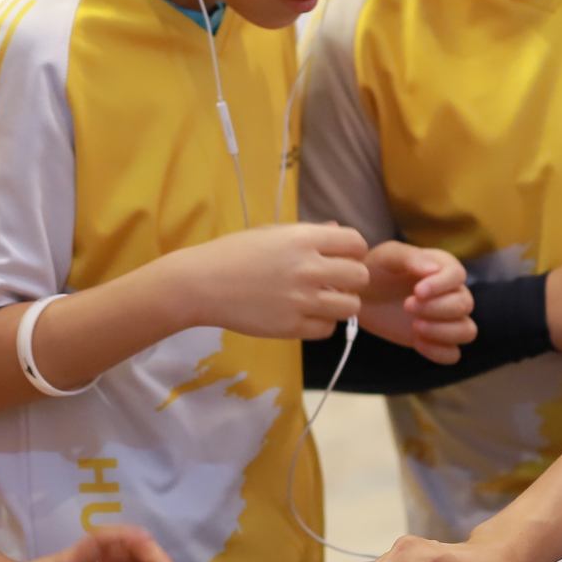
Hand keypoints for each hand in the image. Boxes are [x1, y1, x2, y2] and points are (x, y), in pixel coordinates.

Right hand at [173, 223, 369, 339]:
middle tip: (334, 281)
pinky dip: (322, 323)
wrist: (201, 284)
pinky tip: (306, 314)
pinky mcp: (291, 327)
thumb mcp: (272, 233)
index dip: (353, 250)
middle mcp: (308, 268)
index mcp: (303, 238)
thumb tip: (338, 232)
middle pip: (360, 276)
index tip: (341, 256)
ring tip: (323, 300)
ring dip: (341, 303)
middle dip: (351, 278)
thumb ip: (309, 233)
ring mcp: (301, 300)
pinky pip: (327, 329)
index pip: (356, 242)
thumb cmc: (233, 253)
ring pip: (351, 307)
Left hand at [359, 242, 475, 363]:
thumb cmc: (376, 269)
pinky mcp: (437, 340)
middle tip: (407, 306)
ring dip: (443, 332)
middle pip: (464, 305)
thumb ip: (412, 258)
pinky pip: (453, 354)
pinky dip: (439, 352)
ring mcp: (447, 319)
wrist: (362, 295)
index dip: (441, 285)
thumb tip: (434, 269)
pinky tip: (417, 342)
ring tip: (416, 327)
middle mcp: (452, 292)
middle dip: (436, 308)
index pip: (458, 276)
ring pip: (467, 331)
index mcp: (444, 267)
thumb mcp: (388, 256)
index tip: (417, 291)